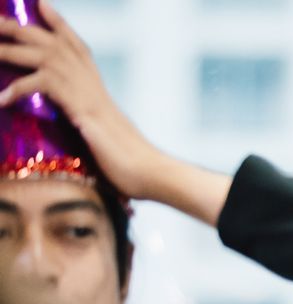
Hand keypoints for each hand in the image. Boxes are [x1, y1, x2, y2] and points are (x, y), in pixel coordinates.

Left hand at [0, 2, 166, 198]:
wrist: (149, 170)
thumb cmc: (128, 160)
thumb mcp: (103, 130)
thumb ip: (85, 116)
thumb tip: (74, 120)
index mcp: (97, 84)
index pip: (75, 43)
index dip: (57, 22)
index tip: (40, 4)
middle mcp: (91, 81)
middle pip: (51, 41)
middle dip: (18, 28)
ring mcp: (86, 92)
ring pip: (41, 55)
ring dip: (8, 51)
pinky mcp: (80, 107)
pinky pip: (41, 85)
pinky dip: (16, 89)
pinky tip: (0, 98)